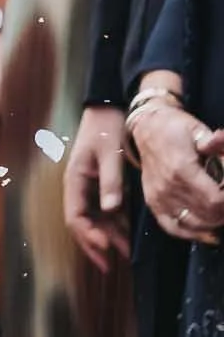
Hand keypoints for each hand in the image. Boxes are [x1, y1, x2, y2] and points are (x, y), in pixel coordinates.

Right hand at [64, 103, 132, 265]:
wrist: (107, 107)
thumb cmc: (106, 128)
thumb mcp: (110, 154)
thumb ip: (110, 182)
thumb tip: (110, 210)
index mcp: (74, 179)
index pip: (74, 216)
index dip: (88, 236)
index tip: (106, 249)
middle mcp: (77, 186)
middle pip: (80, 222)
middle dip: (94, 244)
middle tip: (111, 265)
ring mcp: (86, 185)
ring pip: (92, 219)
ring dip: (106, 236)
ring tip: (125, 253)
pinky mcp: (98, 184)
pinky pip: (102, 210)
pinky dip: (112, 224)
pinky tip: (126, 234)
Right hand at [133, 101, 223, 246]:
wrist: (146, 128)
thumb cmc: (176, 128)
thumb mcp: (198, 130)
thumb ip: (216, 142)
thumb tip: (222, 142)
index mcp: (181, 168)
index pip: (216, 200)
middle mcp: (168, 186)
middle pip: (209, 214)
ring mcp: (159, 197)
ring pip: (195, 224)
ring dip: (214, 221)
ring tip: (220, 211)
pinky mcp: (153, 202)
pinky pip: (173, 227)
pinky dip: (193, 234)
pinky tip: (209, 232)